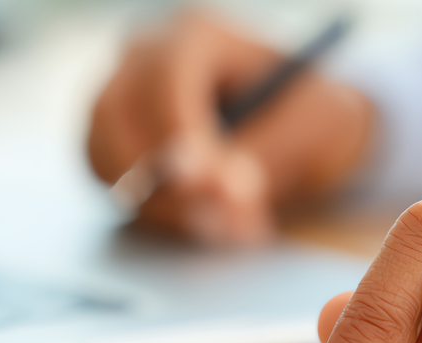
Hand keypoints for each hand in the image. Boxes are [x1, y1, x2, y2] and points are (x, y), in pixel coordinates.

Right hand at [87, 12, 372, 244]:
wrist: (305, 133)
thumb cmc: (316, 115)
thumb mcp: (316, 127)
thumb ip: (264, 151)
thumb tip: (216, 188)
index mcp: (199, 33)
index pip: (166, 76)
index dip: (179, 132)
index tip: (204, 183)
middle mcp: (145, 57)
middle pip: (116, 113)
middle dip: (165, 179)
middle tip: (220, 223)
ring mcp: (120, 98)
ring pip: (105, 156)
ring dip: (163, 205)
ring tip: (229, 229)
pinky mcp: (113, 143)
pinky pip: (110, 182)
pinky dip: (156, 213)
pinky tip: (208, 223)